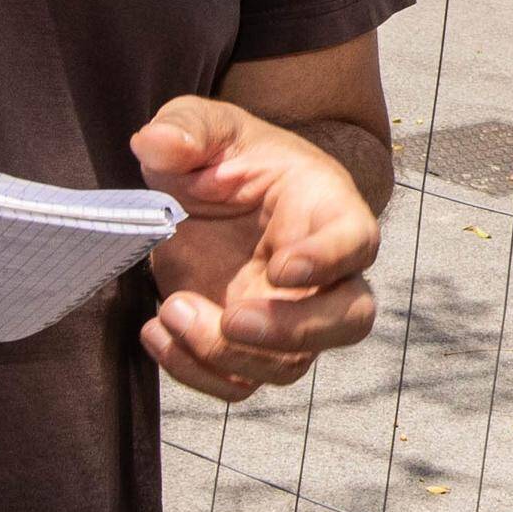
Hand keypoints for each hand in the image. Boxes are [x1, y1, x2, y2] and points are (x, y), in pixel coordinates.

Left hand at [134, 98, 382, 401]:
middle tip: (234, 318)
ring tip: (171, 309)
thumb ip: (186, 128)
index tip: (280, 268)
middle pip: (348, 320)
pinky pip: (239, 383)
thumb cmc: (228, 158)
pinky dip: (196, 374)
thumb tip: (158, 143)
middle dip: (293, 332)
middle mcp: (324, 274)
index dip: (329, 260)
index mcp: (326, 210)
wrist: (214, 197)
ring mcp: (290, 318)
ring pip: (289, 365)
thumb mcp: (204, 128)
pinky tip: (157, 333)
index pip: (355, 241)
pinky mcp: (250, 347)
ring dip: (228, 355)